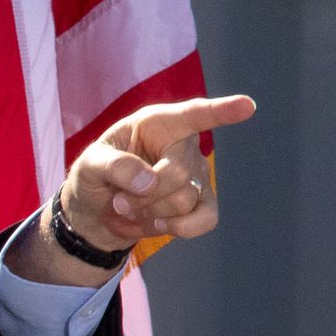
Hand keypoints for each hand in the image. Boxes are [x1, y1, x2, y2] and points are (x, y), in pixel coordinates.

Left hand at [9, 95, 253, 286]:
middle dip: (143, 196)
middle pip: (179, 174)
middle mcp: (184, 145)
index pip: (194, 114)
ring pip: (184, 202)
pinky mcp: (202, 205)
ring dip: (148, 214)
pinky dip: (175, 229)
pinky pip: (204, 221)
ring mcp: (198, 176)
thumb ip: (114, 166)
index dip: (221, 111)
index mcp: (158, 123)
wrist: (99, 211)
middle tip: (117, 201)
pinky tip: (154, 223)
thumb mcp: (89, 164)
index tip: (247, 106)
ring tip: (128, 210)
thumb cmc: (96, 176)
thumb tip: (150, 182)